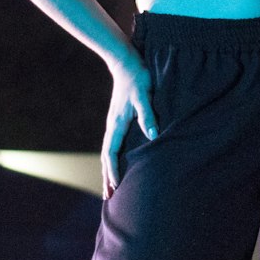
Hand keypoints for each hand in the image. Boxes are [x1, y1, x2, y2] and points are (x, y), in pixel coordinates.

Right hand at [100, 49, 157, 199]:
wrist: (125, 62)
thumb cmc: (137, 78)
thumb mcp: (144, 95)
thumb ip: (148, 114)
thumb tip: (152, 135)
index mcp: (116, 124)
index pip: (111, 154)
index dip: (113, 172)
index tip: (116, 188)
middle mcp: (112, 126)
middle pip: (106, 158)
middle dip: (107, 177)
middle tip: (107, 198)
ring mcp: (114, 123)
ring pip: (108, 152)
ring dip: (108, 170)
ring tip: (110, 186)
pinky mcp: (118, 119)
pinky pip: (113, 145)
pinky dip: (112, 158)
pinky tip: (119, 162)